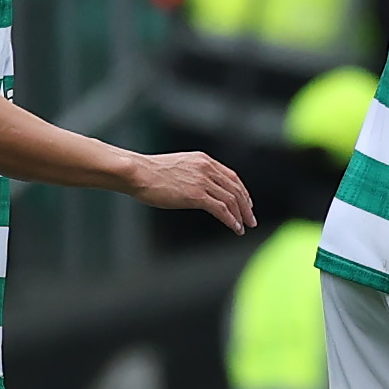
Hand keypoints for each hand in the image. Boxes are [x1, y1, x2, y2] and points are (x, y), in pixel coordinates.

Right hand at [124, 151, 256, 233]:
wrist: (137, 173)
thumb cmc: (150, 173)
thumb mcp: (178, 167)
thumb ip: (193, 174)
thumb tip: (198, 189)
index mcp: (203, 160)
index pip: (232, 176)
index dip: (242, 191)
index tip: (247, 203)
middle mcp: (206, 168)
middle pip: (235, 188)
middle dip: (246, 206)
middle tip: (251, 219)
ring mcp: (202, 181)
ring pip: (231, 200)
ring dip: (241, 215)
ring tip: (244, 226)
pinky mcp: (196, 195)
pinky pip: (221, 209)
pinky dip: (231, 220)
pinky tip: (235, 228)